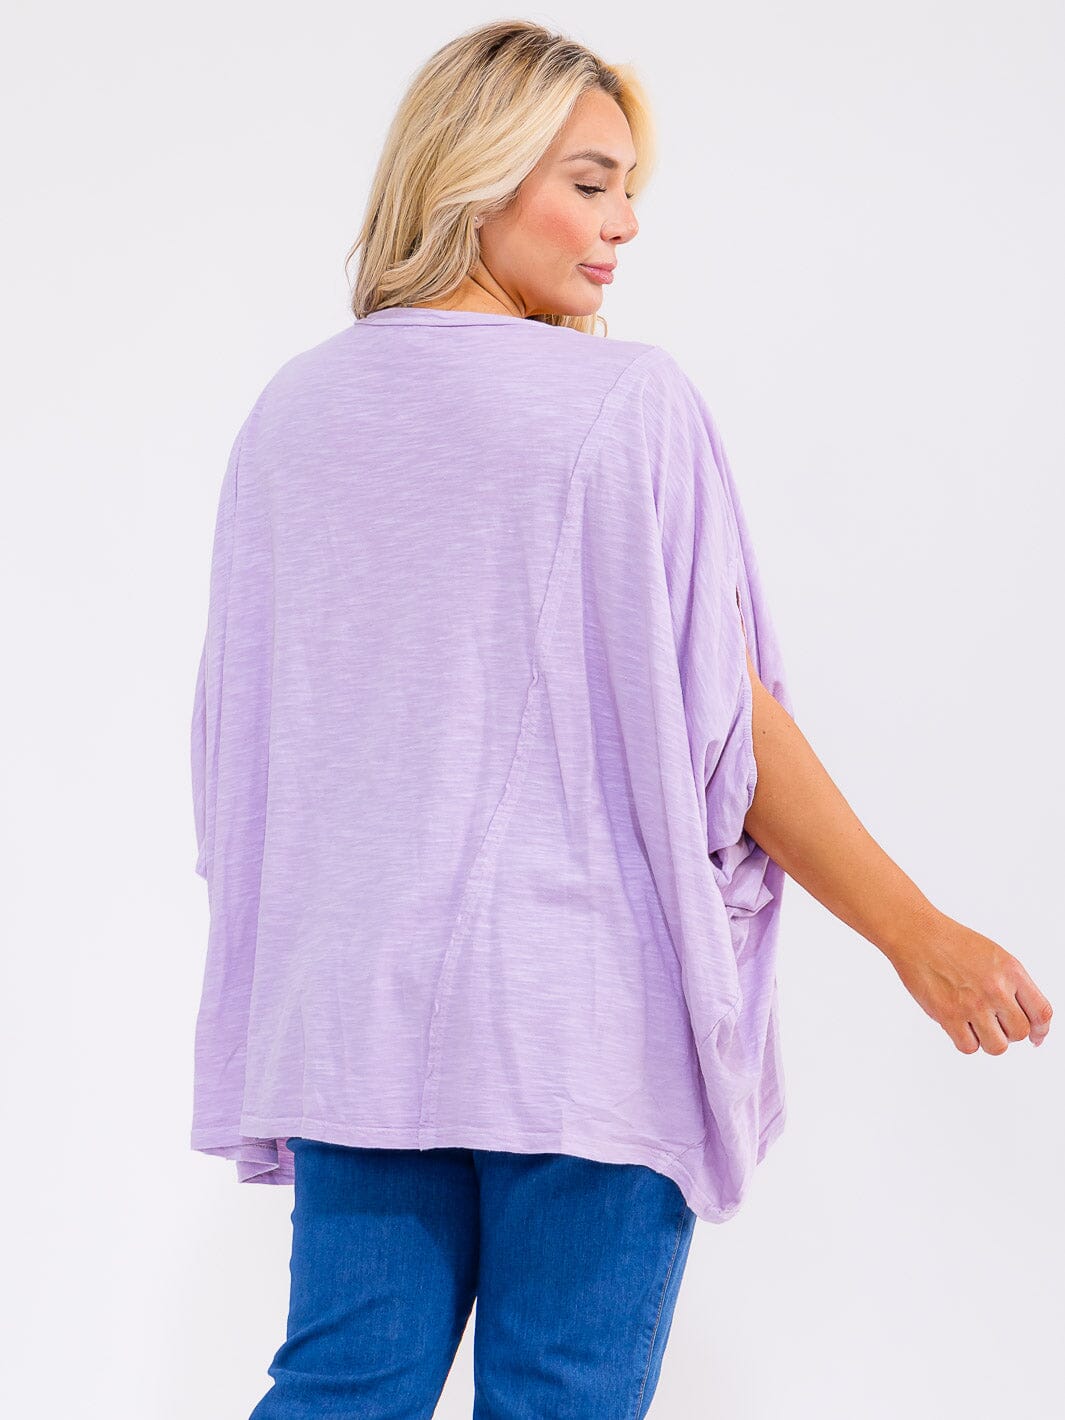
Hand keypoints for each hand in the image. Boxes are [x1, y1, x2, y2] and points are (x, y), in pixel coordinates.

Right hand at [889, 913, 1052, 1054]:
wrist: (917, 934)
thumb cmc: (951, 942)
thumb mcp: (994, 956)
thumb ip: (1012, 984)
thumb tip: (1024, 1018)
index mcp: (1011, 971)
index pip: (1041, 1012)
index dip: (1041, 1030)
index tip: (1036, 1037)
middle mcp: (995, 988)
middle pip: (1020, 1032)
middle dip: (1009, 1032)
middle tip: (995, 1023)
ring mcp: (973, 1004)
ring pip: (998, 1046)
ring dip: (989, 1040)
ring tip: (976, 1025)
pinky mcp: (949, 1015)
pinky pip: (969, 1047)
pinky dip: (965, 1040)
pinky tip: (958, 1025)